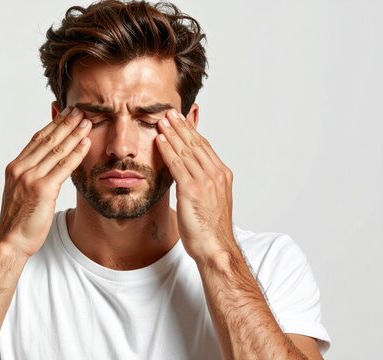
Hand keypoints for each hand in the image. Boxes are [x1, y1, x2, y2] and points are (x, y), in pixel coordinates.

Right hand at [0, 107, 90, 256]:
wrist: (11, 241)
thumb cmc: (18, 221)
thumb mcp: (21, 192)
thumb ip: (32, 176)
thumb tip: (45, 165)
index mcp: (15, 168)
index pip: (37, 140)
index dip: (53, 125)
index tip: (65, 114)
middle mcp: (21, 169)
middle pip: (47, 140)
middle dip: (65, 123)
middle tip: (80, 110)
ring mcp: (31, 178)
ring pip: (57, 150)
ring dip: (74, 134)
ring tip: (87, 121)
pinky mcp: (42, 189)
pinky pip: (64, 166)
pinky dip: (76, 153)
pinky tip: (86, 143)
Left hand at [155, 109, 234, 261]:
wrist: (215, 247)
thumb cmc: (210, 229)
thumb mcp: (208, 200)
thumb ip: (200, 183)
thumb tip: (186, 174)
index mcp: (222, 175)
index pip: (204, 146)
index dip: (191, 131)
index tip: (181, 120)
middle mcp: (216, 174)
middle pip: (196, 144)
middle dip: (181, 127)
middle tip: (170, 113)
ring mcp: (205, 181)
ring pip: (186, 151)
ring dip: (172, 134)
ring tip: (161, 121)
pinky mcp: (192, 189)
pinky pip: (177, 164)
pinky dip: (168, 150)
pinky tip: (160, 140)